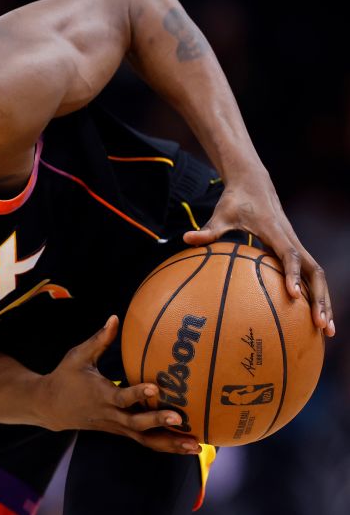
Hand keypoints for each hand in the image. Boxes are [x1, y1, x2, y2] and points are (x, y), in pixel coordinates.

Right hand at [36, 316, 201, 454]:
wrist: (50, 407)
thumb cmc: (65, 377)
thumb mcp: (78, 356)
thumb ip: (99, 340)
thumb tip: (115, 318)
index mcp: (100, 395)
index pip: (121, 396)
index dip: (138, 393)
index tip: (156, 387)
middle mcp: (110, 414)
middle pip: (136, 423)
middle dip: (158, 422)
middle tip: (180, 419)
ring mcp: (116, 426)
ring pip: (144, 439)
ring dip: (169, 443)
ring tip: (195, 445)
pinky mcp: (120, 432)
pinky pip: (144, 441)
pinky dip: (165, 445)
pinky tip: (186, 446)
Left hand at [183, 172, 334, 337]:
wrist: (254, 184)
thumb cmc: (236, 201)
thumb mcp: (221, 214)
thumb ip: (208, 230)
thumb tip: (186, 239)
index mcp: (276, 232)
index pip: (289, 255)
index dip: (292, 274)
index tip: (292, 295)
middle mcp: (291, 240)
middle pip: (314, 272)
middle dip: (320, 298)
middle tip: (321, 326)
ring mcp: (295, 246)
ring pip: (316, 276)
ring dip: (324, 301)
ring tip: (327, 331)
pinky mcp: (294, 250)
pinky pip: (308, 275)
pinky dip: (314, 294)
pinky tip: (311, 317)